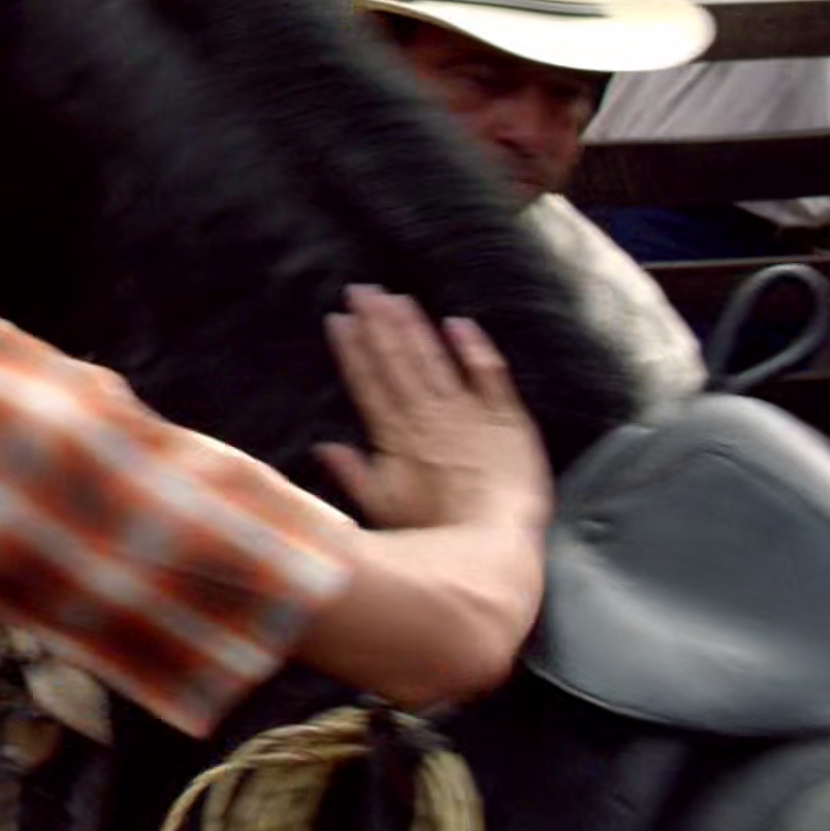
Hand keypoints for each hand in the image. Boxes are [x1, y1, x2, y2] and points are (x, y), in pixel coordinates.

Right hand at [320, 286, 550, 534]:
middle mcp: (428, 416)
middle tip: (362, 290)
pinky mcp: (506, 419)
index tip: (338, 319)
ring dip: (414, 327)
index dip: (352, 349)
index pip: (368, 382)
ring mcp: (468, 414)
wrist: (495, 540)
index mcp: (396, 436)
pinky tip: (458, 323)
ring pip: (434, 360)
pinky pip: (489, 375)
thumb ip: (352, 473)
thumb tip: (323, 446)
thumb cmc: (436, 531)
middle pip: (398, 361)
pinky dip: (474, 348)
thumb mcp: (383, 509)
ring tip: (396, 297)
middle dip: (377, 323)